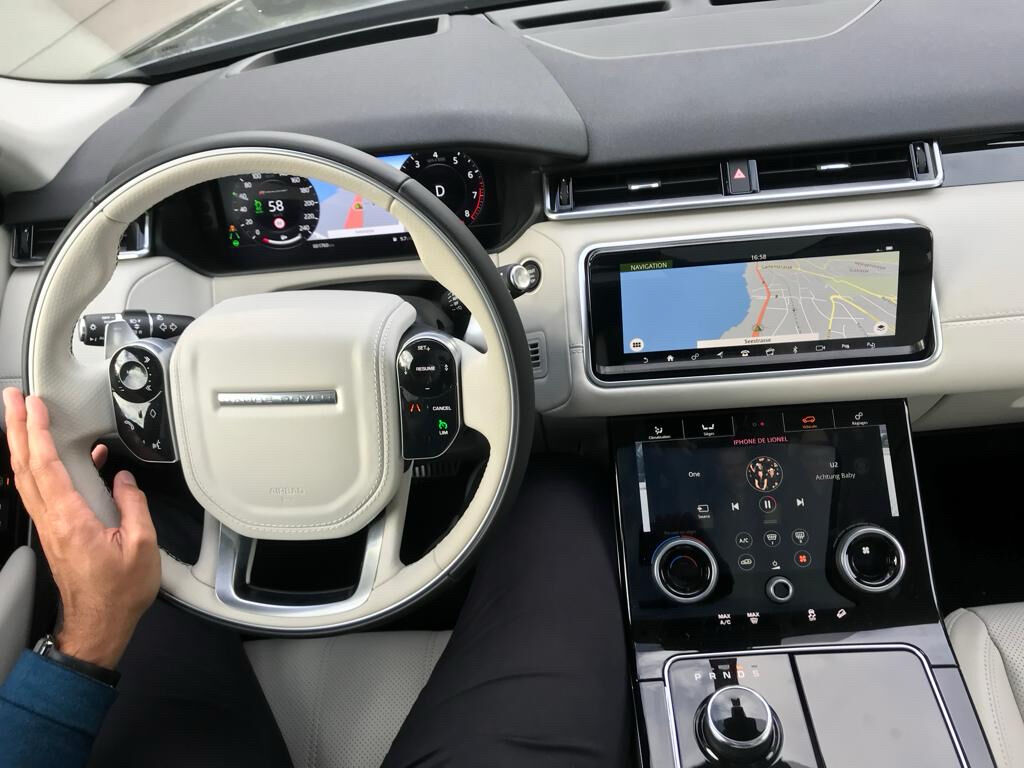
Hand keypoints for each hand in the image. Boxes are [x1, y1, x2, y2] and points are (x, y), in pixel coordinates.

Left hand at [3, 388, 159, 669]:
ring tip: (23, 419)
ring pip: (26, 477)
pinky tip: (63, 457)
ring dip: (21, 444)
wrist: (98, 624)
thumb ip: (133, 506)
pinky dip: (43, 466)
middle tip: (13, 399)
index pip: (45, 465)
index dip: (37, 431)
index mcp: (70, 519)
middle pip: (24, 465)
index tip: (34, 406)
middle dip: (16, 428)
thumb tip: (126, 480)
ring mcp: (49, 526)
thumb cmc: (118, 593)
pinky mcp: (55, 532)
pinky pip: (41, 490)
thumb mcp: (141, 546)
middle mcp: (52, 520)